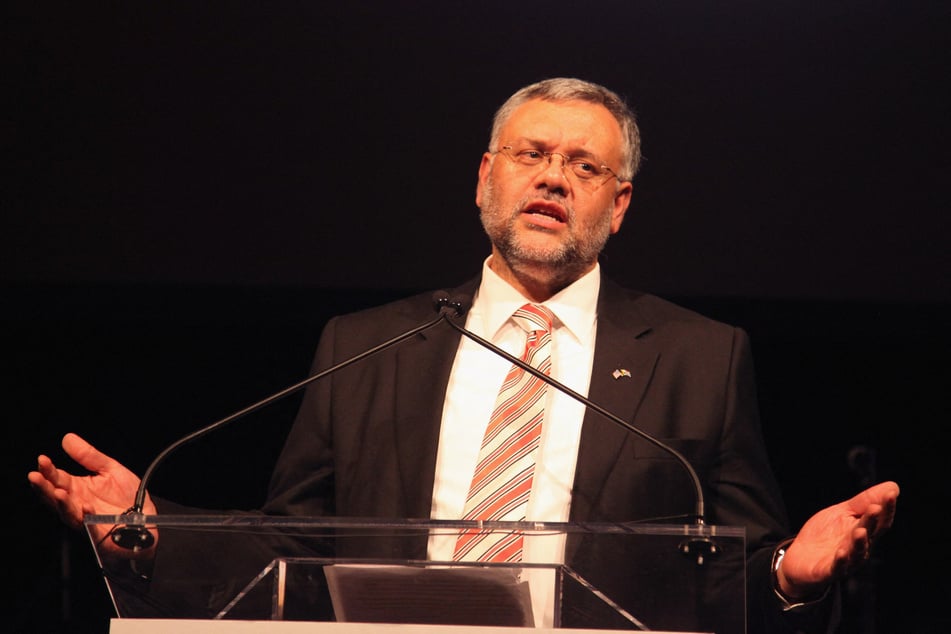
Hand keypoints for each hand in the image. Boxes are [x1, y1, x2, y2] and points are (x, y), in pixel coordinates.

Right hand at [28, 432, 157, 551]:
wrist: (145, 517)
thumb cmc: (125, 495)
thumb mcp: (110, 469)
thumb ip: (89, 456)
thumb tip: (68, 438)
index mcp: (77, 489)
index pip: (57, 479)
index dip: (48, 470)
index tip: (42, 459)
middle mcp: (77, 505)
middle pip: (55, 498)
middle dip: (44, 488)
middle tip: (35, 476)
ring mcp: (86, 520)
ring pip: (68, 514)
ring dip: (62, 504)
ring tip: (58, 492)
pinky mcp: (100, 532)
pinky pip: (91, 526)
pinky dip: (87, 518)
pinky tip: (85, 507)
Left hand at [776, 480, 899, 599]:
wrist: (800, 559)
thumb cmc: (825, 535)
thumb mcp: (842, 513)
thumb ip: (863, 502)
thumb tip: (893, 487)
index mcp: (864, 532)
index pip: (880, 521)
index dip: (887, 508)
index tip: (891, 494)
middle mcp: (859, 548)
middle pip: (869, 534)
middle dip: (872, 521)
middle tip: (875, 508)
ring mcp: (845, 561)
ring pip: (856, 553)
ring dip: (859, 543)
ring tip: (860, 531)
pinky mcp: (828, 571)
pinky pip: (837, 567)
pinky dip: (840, 561)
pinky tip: (841, 553)